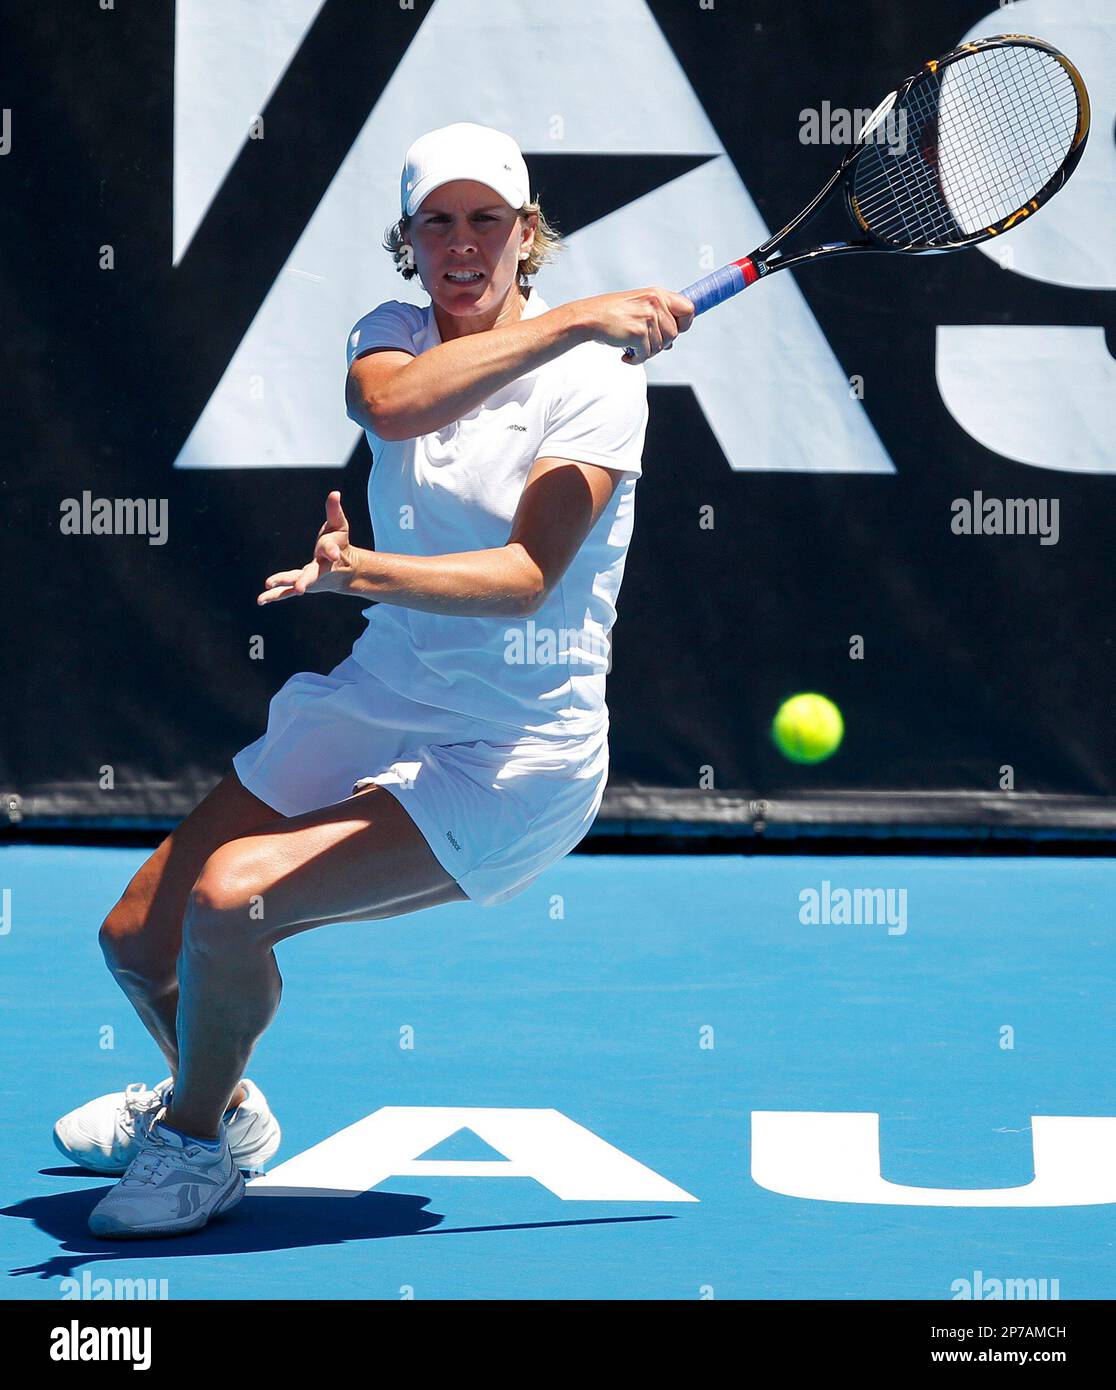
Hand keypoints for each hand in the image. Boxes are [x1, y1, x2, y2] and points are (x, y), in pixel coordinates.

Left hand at [257, 491, 356, 604]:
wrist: (344, 571)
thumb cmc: (340, 545)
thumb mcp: (339, 527)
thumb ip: (335, 511)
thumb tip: (334, 493)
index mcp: (331, 555)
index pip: (331, 550)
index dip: (332, 551)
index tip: (334, 554)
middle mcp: (320, 570)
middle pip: (311, 575)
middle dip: (305, 581)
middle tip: (300, 588)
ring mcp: (310, 579)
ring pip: (295, 583)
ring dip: (283, 585)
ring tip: (268, 585)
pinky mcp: (300, 584)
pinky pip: (286, 591)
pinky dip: (274, 595)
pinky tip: (260, 600)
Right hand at [571, 286, 694, 363]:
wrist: (590, 317)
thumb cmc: (612, 313)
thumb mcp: (640, 306)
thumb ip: (658, 318)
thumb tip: (672, 342)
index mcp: (658, 294)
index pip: (689, 308)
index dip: (685, 324)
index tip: (677, 331)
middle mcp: (655, 303)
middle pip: (674, 334)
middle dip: (661, 343)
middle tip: (644, 343)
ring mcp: (647, 318)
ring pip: (661, 347)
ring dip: (647, 352)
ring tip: (632, 347)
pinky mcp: (638, 333)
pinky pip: (647, 355)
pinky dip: (636, 359)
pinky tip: (626, 354)